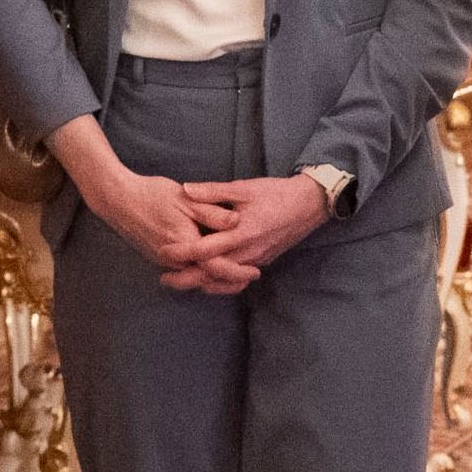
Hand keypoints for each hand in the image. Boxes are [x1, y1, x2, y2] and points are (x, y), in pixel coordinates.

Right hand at [80, 157, 238, 280]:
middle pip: (207, 279)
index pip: (216, 266)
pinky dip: (200, 273)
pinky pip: (184, 272)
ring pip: (195, 278)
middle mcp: (174, 258)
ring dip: (216, 279)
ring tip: (237, 276)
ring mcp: (164, 260)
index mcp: (184, 242)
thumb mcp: (185, 197)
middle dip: (230, 282)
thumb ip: (211, 211)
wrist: (117, 199)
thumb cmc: (152, 194)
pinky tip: (211, 266)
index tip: (255, 271)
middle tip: (250, 278)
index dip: (237, 271)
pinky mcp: (158, 257)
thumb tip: (237, 220)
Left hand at [171, 175, 329, 291]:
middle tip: (164, 279)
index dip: (182, 252)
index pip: (205, 250)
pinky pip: (237, 279)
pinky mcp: (262, 261)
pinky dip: (220, 284)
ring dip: (201, 283)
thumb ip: (213, 191)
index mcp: (240, 233)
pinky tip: (208, 281)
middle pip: (211, 274)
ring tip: (180, 281)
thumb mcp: (243, 187)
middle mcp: (248, 252)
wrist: (309, 205)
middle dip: (186, 278)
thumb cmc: (275, 193)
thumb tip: (185, 189)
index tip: (163, 252)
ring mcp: (256, 260)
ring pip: (224, 280)